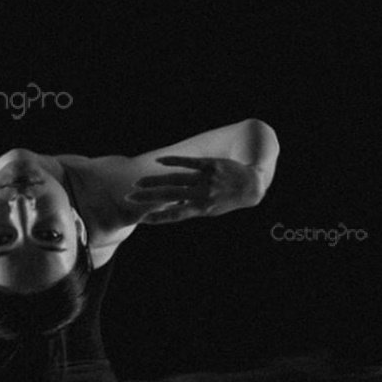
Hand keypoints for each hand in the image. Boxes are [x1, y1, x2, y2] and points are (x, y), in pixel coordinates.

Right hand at [124, 155, 263, 223]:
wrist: (251, 184)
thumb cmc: (228, 200)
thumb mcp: (211, 210)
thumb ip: (191, 209)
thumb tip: (170, 207)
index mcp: (201, 209)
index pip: (174, 215)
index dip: (158, 218)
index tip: (142, 220)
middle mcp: (201, 195)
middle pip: (168, 196)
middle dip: (147, 198)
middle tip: (129, 198)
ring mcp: (205, 179)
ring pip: (174, 180)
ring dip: (154, 182)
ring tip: (138, 184)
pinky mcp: (210, 164)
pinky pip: (189, 163)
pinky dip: (173, 161)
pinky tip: (159, 162)